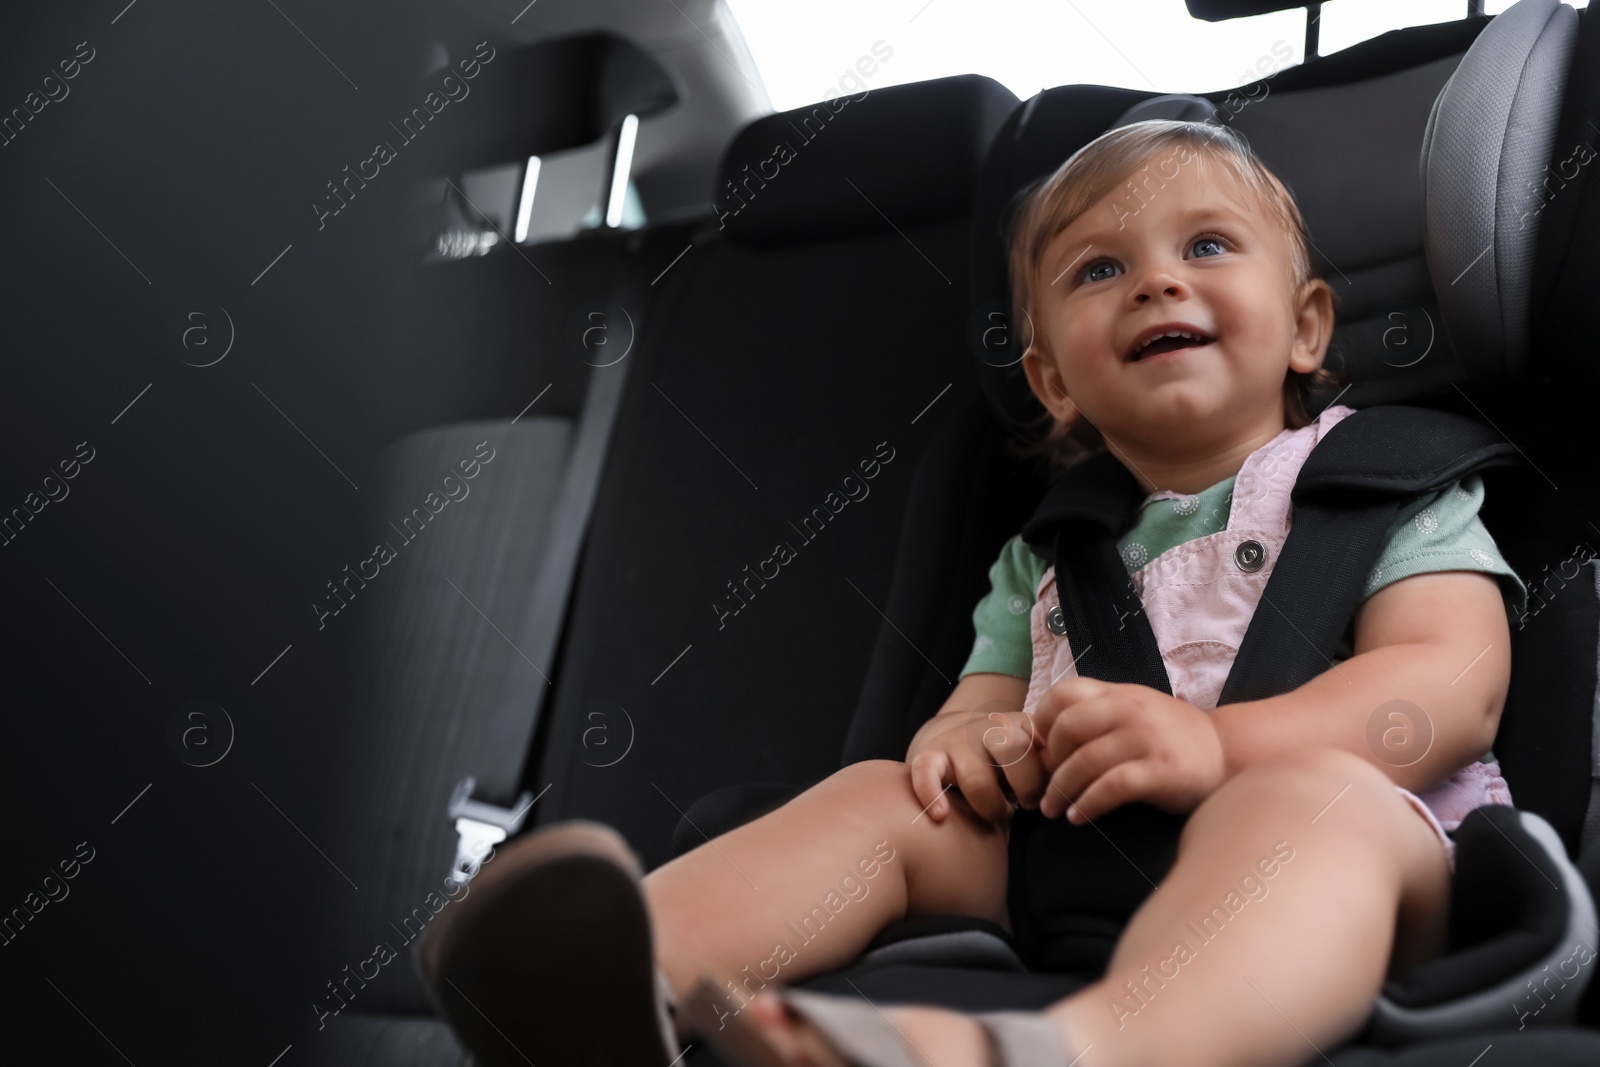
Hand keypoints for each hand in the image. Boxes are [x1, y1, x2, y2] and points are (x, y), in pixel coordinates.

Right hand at [906, 701, 1049, 826]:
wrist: (952, 732)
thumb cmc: (1003, 758)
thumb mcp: (1033, 751)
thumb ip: (1053, 763)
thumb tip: (1069, 783)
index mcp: (1021, 724)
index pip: (1049, 746)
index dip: (1056, 778)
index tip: (1054, 794)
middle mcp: (988, 727)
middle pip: (1015, 751)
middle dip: (1027, 787)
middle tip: (1028, 803)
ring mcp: (956, 741)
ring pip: (977, 780)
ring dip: (991, 807)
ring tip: (998, 812)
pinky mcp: (928, 756)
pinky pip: (925, 774)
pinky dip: (932, 796)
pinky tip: (941, 815)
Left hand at [1032, 676, 1224, 823]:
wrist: (1228, 754)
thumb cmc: (1172, 737)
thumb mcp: (1135, 712)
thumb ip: (1098, 717)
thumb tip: (1044, 741)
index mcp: (1120, 693)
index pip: (1064, 692)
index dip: (1042, 720)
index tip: (1041, 750)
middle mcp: (1131, 709)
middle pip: (1067, 727)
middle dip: (1049, 761)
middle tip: (1047, 784)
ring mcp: (1147, 738)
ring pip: (1084, 761)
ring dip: (1061, 790)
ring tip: (1054, 809)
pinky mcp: (1162, 770)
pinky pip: (1111, 787)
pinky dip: (1088, 805)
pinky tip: (1079, 818)